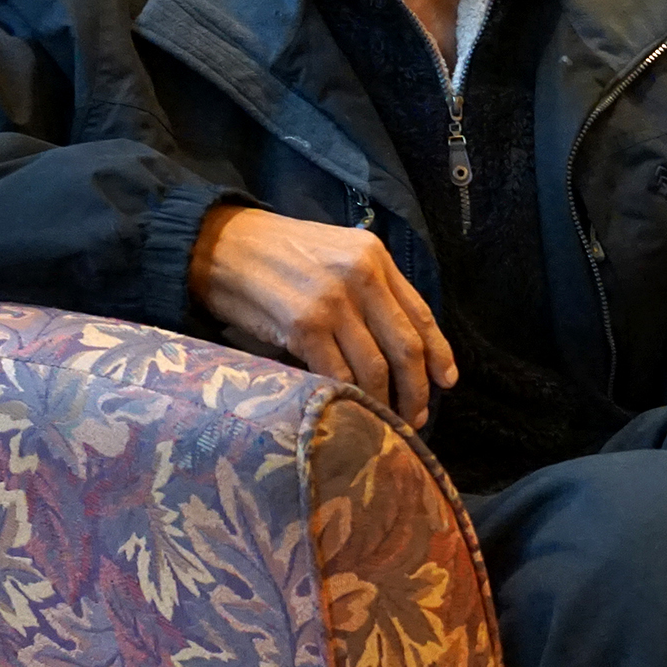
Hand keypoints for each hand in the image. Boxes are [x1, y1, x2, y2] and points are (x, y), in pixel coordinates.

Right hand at [188, 205, 457, 422]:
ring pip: (375, 367)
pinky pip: (337, 374)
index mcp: (374, 256)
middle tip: (416, 416)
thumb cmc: (275, 254)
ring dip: (384, 402)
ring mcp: (332, 301)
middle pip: (405, 347)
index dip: (439, 354)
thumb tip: (399, 347)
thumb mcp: (334, 253)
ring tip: (385, 421)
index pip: (421, 313)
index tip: (447, 382)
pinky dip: (348, 397)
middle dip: (417, 390)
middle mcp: (360, 275)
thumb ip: (370, 288)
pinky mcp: (303, 325)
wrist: (218, 245)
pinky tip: (350, 410)